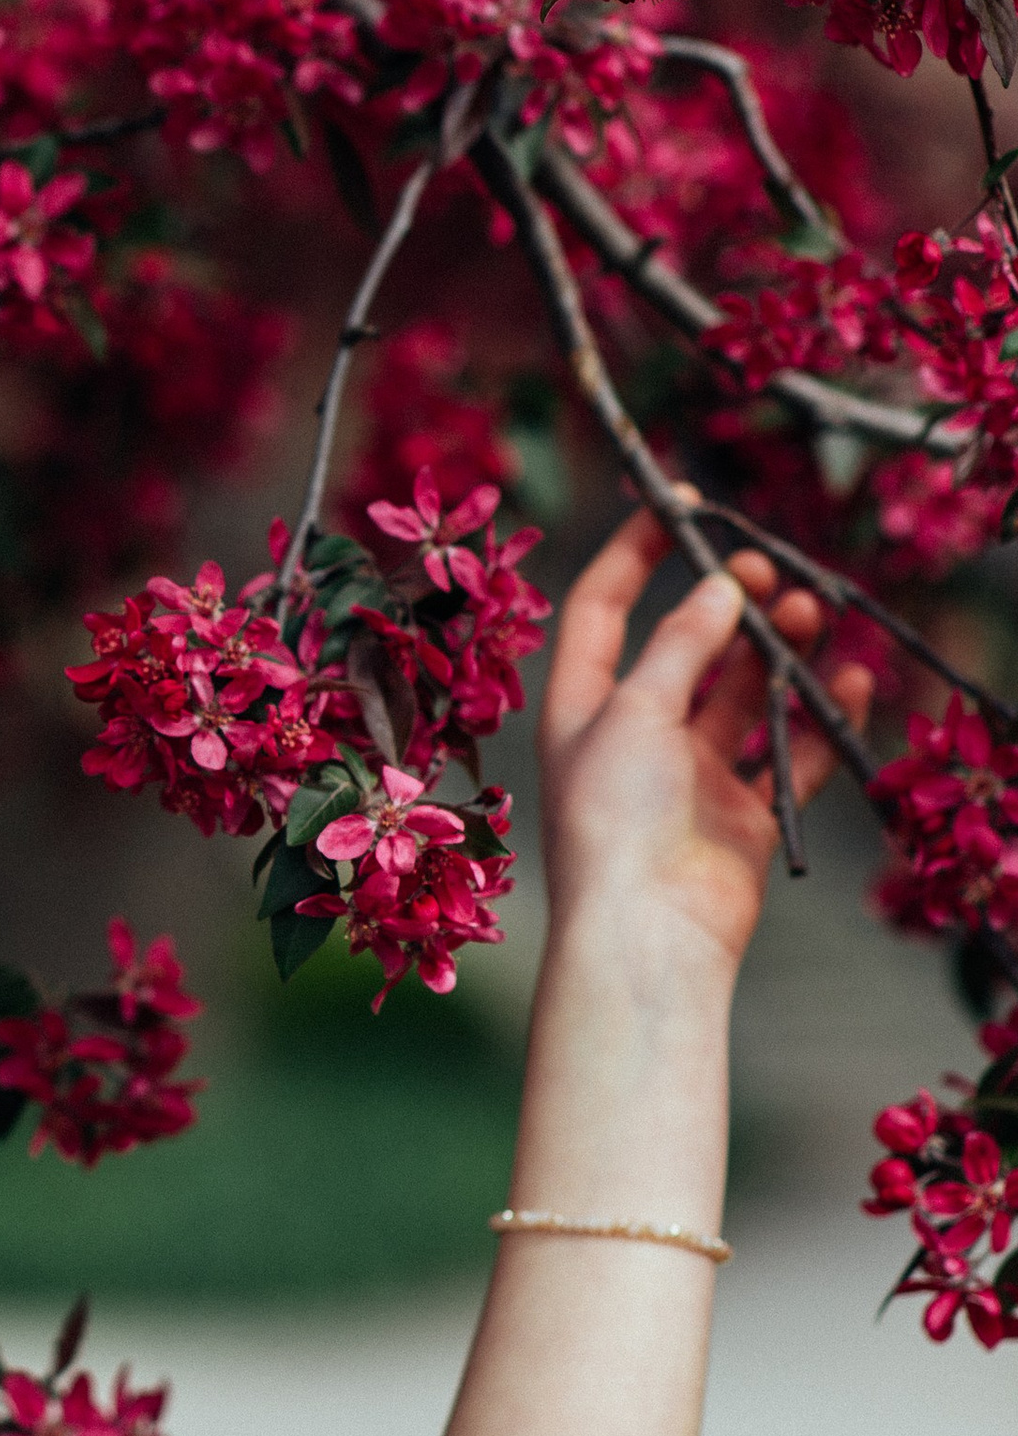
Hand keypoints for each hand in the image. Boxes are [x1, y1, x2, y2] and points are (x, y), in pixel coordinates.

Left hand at [537, 509, 875, 977]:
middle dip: (729, 604)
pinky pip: (792, 754)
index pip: (600, 610)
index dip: (636, 552)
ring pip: (746, 695)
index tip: (682, 501)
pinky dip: (823, 715)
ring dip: (781, 650)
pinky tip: (855, 679)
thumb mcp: (634, 711)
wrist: (649, 934)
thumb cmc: (617, 819)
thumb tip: (721, 587)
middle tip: (769, 572)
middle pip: (686, 649)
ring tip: (812, 612)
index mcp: (581, 709)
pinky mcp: (743, 816)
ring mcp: (691, 778)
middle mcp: (633, 739)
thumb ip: (681, 645)